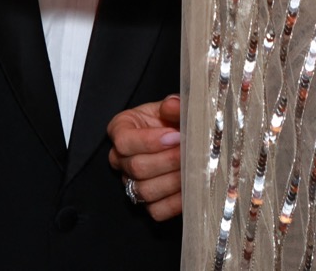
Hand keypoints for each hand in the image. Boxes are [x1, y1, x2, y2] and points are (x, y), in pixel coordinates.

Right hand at [108, 94, 181, 220]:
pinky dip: (176, 202)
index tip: (176, 136)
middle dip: (168, 161)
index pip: (124, 141)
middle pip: (136, 167)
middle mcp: (121, 158)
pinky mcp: (146, 202)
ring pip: (144, 190)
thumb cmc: (172, 119)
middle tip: (191, 153)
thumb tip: (172, 105)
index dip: (150, 141)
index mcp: (121, 129)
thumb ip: (173, 105)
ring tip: (194, 170)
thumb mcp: (173, 107)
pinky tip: (192, 188)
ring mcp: (131, 182)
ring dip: (173, 181)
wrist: (181, 136)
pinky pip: (156, 210)